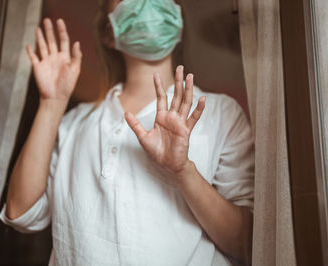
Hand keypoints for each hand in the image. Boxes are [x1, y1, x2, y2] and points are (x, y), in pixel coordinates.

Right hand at [26, 18, 81, 104]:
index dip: (62, 31)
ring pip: (42, 46)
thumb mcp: (75, 70)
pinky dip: (31, 51)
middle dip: (50, 30)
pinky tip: (29, 45)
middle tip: (47, 20)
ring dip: (40, 37)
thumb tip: (77, 42)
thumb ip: (76, 56)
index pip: (64, 41)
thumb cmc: (67, 85)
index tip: (59, 21)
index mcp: (65, 58)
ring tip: (38, 27)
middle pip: (52, 41)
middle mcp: (55, 58)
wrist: (56, 97)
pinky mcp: (38, 68)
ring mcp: (46, 62)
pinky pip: (34, 57)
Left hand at [125, 66, 205, 183]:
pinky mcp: (186, 130)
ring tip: (190, 76)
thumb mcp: (142, 137)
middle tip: (180, 67)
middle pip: (176, 95)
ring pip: (185, 102)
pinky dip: (198, 109)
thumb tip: (125, 113)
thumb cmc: (156, 151)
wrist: (167, 164)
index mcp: (161, 117)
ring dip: (188, 89)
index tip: (156, 74)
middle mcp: (172, 117)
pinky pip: (194, 118)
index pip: (161, 97)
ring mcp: (180, 122)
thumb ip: (135, 125)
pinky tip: (202, 99)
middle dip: (178, 81)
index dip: (158, 86)